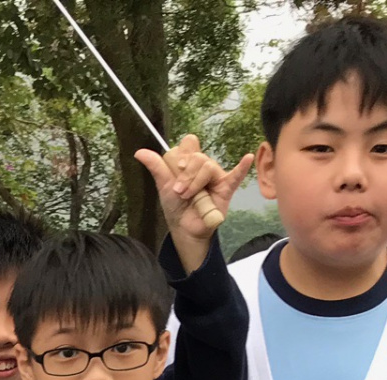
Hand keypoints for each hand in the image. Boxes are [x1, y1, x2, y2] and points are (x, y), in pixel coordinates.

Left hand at [138, 137, 253, 240]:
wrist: (184, 228)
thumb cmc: (176, 206)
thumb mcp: (164, 185)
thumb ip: (156, 167)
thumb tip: (139, 151)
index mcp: (189, 162)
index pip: (189, 145)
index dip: (183, 153)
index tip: (176, 166)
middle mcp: (203, 166)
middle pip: (198, 156)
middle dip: (186, 174)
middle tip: (179, 191)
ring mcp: (216, 176)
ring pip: (208, 166)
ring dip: (195, 182)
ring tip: (189, 196)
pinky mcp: (226, 188)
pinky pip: (236, 175)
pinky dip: (242, 167)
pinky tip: (247, 158)